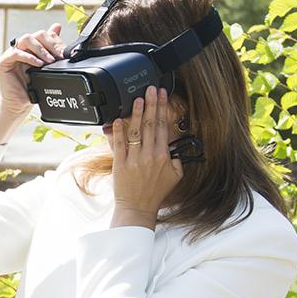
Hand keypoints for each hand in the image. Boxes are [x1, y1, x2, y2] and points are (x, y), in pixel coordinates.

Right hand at [0, 22, 63, 115]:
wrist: (20, 104)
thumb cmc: (32, 87)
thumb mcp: (46, 66)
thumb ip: (50, 47)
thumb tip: (57, 26)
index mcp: (30, 48)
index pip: (42, 35)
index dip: (54, 41)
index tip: (64, 53)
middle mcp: (20, 48)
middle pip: (35, 35)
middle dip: (49, 44)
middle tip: (58, 56)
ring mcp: (10, 54)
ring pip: (25, 39)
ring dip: (40, 49)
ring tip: (48, 61)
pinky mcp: (2, 62)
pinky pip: (15, 53)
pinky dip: (28, 57)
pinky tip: (38, 64)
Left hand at [106, 88, 183, 228]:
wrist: (138, 207)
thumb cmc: (155, 192)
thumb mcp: (176, 176)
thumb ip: (178, 159)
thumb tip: (176, 145)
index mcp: (164, 156)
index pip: (163, 127)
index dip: (162, 109)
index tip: (162, 95)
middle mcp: (150, 156)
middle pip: (150, 125)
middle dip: (152, 104)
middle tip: (151, 89)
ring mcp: (134, 160)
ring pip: (136, 132)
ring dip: (136, 113)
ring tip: (137, 98)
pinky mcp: (120, 164)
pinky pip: (119, 145)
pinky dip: (118, 131)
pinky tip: (118, 119)